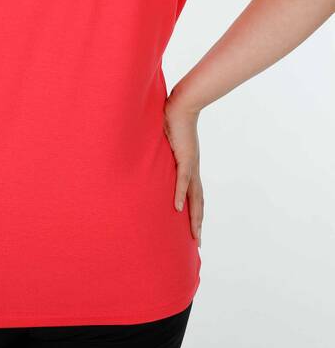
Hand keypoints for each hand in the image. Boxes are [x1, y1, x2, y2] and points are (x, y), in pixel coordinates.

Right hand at [163, 88, 203, 247]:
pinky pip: (182, 180)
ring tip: (195, 234)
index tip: (195, 229)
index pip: (195, 194)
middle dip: (198, 223)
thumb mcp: (166, 143)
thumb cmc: (173, 120)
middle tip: (198, 242)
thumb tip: (149, 157)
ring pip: (195, 196)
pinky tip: (178, 208)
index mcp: (189, 167)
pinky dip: (181, 195)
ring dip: (195, 217)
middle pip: (198, 202)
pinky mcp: (184, 157)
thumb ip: (160, 152)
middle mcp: (193, 169)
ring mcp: (190, 164)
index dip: (195, 212)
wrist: (181, 105)